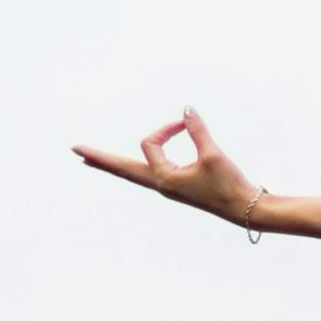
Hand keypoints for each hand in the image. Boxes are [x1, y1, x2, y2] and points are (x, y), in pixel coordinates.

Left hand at [75, 113, 272, 227]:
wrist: (246, 210)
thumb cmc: (230, 184)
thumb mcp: (214, 155)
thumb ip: (197, 131)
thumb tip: (185, 110)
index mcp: (164, 179)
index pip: (150, 144)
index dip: (166, 128)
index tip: (184, 123)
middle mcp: (161, 185)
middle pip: (121, 169)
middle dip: (99, 158)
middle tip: (74, 150)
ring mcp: (168, 187)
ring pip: (132, 173)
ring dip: (113, 164)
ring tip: (91, 161)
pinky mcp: (178, 187)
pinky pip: (148, 173)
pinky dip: (134, 166)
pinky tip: (130, 166)